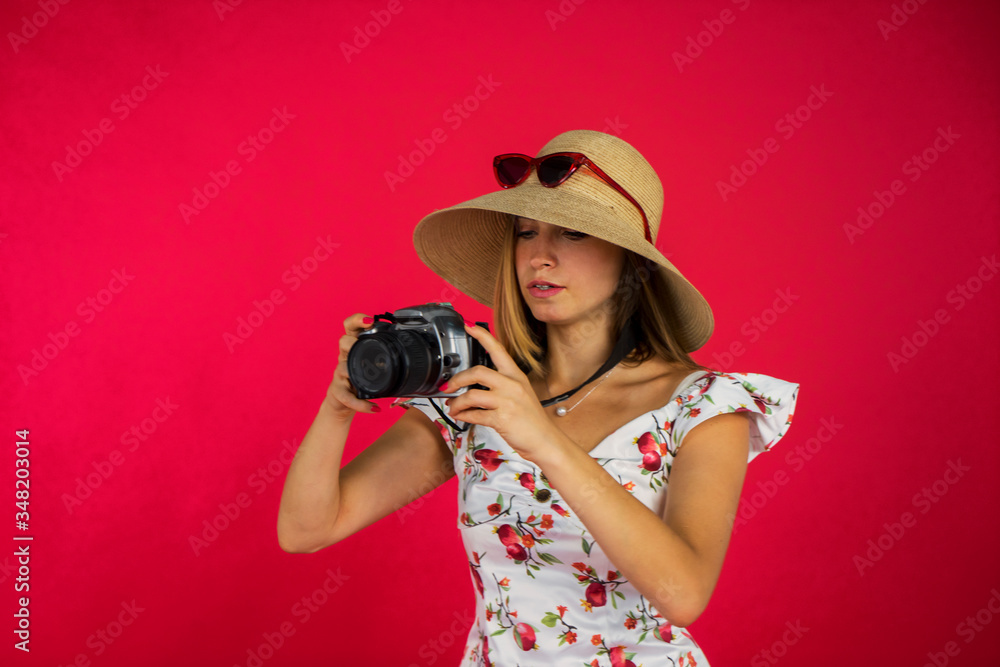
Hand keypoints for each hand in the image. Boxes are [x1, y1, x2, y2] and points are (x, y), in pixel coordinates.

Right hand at [324, 313, 380, 418]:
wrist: (342, 402)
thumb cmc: (359, 380)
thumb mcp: (370, 365)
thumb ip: (383, 355)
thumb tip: (410, 349)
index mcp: (354, 348)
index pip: (350, 327)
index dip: (357, 320)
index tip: (368, 320)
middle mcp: (344, 357)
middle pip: (343, 342)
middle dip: (352, 343)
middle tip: (363, 349)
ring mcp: (339, 374)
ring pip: (342, 368)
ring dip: (355, 376)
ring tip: (369, 382)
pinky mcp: (337, 392)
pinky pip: (348, 397)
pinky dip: (361, 404)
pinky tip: (373, 407)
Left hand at [443, 323, 560, 461]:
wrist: (545, 440)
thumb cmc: (531, 419)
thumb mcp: (520, 394)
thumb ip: (501, 386)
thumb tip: (475, 386)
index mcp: (516, 376)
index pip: (498, 350)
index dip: (482, 336)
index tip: (468, 326)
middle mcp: (512, 385)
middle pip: (477, 372)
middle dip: (457, 380)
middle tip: (448, 387)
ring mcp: (507, 402)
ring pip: (471, 395)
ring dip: (457, 403)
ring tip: (453, 408)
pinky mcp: (502, 419)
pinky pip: (475, 415)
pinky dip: (464, 416)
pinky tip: (462, 417)